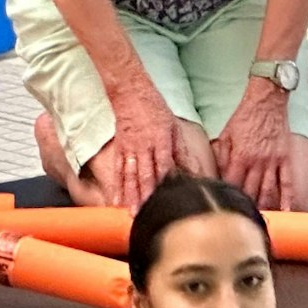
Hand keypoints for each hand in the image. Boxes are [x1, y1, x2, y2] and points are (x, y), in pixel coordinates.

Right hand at [104, 84, 181, 208]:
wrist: (130, 93)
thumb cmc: (155, 110)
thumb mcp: (173, 127)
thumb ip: (180, 151)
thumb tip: (192, 170)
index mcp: (161, 140)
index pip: (163, 165)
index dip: (163, 183)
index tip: (165, 200)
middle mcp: (144, 146)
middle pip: (145, 174)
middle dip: (145, 195)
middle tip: (144, 213)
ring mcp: (129, 148)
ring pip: (129, 175)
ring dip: (130, 195)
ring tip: (130, 211)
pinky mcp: (119, 149)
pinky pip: (117, 170)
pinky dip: (116, 185)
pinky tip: (115, 199)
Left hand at [214, 80, 294, 209]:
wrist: (267, 101)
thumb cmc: (245, 116)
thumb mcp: (225, 136)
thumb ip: (221, 157)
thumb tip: (216, 176)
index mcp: (239, 156)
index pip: (232, 185)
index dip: (228, 199)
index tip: (226, 211)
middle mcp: (257, 161)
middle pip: (250, 192)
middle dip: (246, 208)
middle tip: (243, 222)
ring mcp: (273, 161)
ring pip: (269, 191)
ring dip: (265, 208)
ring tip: (262, 221)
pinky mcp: (285, 158)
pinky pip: (288, 182)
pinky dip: (288, 198)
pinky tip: (288, 211)